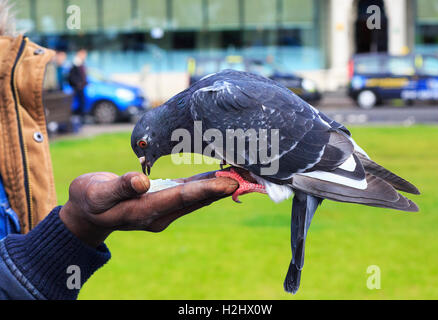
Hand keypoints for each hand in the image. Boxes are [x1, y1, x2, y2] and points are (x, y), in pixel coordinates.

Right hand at [59, 171, 237, 246]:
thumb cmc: (90, 200)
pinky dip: (205, 185)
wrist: (88, 213)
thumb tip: (142, 182)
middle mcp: (160, 213)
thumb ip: (120, 187)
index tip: (229, 183)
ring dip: (218, 187)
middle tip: (248, 177)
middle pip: (196, 200)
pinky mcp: (164, 202)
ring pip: (196, 198)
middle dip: (222, 188)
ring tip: (241, 174)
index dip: (206, 189)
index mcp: (144, 211)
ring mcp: (163, 210)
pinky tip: (219, 175)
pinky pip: (189, 194)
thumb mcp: (98, 193)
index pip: (181, 198)